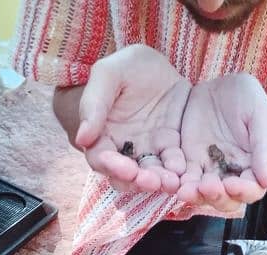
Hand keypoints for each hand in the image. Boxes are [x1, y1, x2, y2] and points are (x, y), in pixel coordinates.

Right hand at [76, 44, 191, 193]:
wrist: (160, 61)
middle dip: (139, 181)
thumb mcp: (109, 73)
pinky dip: (178, 171)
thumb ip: (94, 103)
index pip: (102, 158)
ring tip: (171, 182)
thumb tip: (82, 138)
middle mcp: (123, 148)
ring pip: (151, 174)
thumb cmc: (127, 66)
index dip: (112, 167)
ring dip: (160, 181)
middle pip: (126, 175)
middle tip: (152, 181)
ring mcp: (148, 150)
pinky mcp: (171, 148)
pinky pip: (174, 164)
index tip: (126, 169)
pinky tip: (185, 172)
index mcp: (102, 134)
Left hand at [177, 73, 266, 211]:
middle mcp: (231, 173)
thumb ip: (264, 146)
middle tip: (207, 186)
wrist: (216, 83)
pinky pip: (182, 179)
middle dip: (216, 197)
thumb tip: (266, 182)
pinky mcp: (188, 163)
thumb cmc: (245, 96)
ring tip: (185, 190)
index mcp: (253, 165)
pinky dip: (177, 183)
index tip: (232, 184)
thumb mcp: (259, 114)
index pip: (252, 189)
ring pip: (202, 194)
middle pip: (226, 199)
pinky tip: (172, 181)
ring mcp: (208, 169)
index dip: (243, 191)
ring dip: (194, 196)